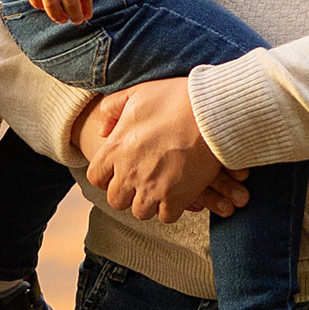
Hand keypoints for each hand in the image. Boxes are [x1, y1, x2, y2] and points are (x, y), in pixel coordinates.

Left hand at [82, 80, 246, 223]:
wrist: (211, 110)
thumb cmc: (175, 99)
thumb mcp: (137, 93)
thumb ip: (112, 109)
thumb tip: (102, 131)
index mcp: (116, 149)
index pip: (96, 177)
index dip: (107, 176)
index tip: (119, 172)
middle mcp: (129, 173)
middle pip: (116, 200)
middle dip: (126, 193)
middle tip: (141, 182)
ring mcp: (152, 188)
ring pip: (140, 212)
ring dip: (148, 202)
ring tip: (160, 189)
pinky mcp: (177, 197)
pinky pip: (166, 216)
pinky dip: (171, 208)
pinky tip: (177, 194)